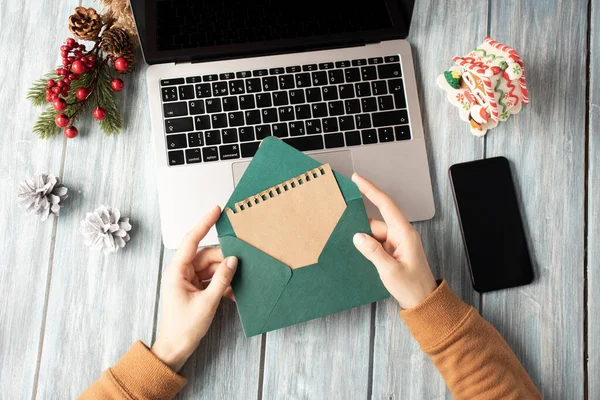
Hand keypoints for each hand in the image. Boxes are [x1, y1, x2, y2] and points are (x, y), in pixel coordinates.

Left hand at [151, 206, 236, 371]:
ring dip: (225, 274)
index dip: (204, 223)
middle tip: (242, 263)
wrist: (174, 349)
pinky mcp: (194, 289)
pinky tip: (233, 292)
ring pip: (211, 267)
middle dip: (224, 259)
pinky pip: (211, 279)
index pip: (191, 240)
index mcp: (177, 271)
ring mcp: (188, 280)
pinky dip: (222, 284)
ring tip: (238, 283)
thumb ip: (221, 280)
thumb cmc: (183, 328)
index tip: (216, 209)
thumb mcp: (207, 303)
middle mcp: (181, 272)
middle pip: (206, 255)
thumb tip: (232, 261)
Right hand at [351, 173, 436, 308]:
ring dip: (365, 243)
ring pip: (373, 234)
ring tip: (362, 257)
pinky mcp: (393, 251)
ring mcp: (397, 243)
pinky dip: (368, 248)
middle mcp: (401, 234)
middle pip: (375, 222)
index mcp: (404, 233)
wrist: (424, 302)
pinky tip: (363, 259)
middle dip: (361, 227)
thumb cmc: (412, 287)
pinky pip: (376, 243)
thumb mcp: (390, 271)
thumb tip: (358, 236)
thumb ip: (373, 252)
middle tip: (347, 230)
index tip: (357, 179)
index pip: (386, 204)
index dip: (371, 190)